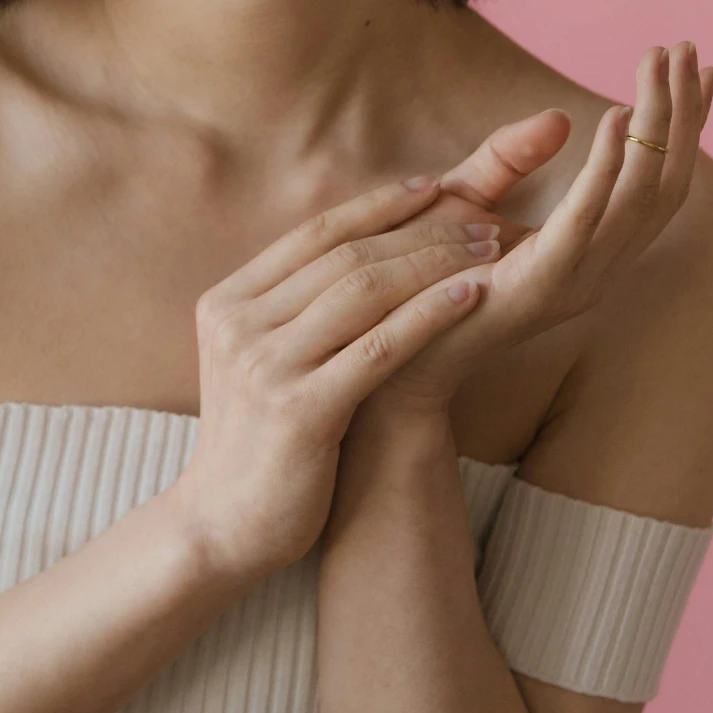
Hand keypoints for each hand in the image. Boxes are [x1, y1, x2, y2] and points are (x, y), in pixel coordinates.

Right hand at [167, 175, 504, 580]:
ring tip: (490, 251)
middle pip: (344, 255)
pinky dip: (431, 314)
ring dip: (435, 262)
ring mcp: (265, 368)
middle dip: (421, 231)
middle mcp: (239, 326)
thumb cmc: (258, 443)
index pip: (312, 234)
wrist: (222, 526)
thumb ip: (292, 310)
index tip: (433, 186)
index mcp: (226, 303)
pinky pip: (379, 348)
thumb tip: (360, 254)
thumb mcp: (256, 362)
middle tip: (483, 220)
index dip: (376, 206)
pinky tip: (475, 296)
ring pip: (364, 291)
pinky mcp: (300, 411)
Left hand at [368, 41, 712, 414]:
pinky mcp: (540, 286)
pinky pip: (587, 220)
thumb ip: (510, 160)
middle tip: (686, 47)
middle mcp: (597, 270)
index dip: (687, 128)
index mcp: (591, 255)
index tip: (701, 68)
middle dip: (682, 114)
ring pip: (641, 196)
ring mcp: (574, 282)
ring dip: (656, 125)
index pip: (660, 185)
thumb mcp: (469, 203)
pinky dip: (608, 168)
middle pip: (665, 184)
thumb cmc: (422, 285)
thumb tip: (559, 117)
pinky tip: (617, 119)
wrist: (389, 360)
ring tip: (657, 66)